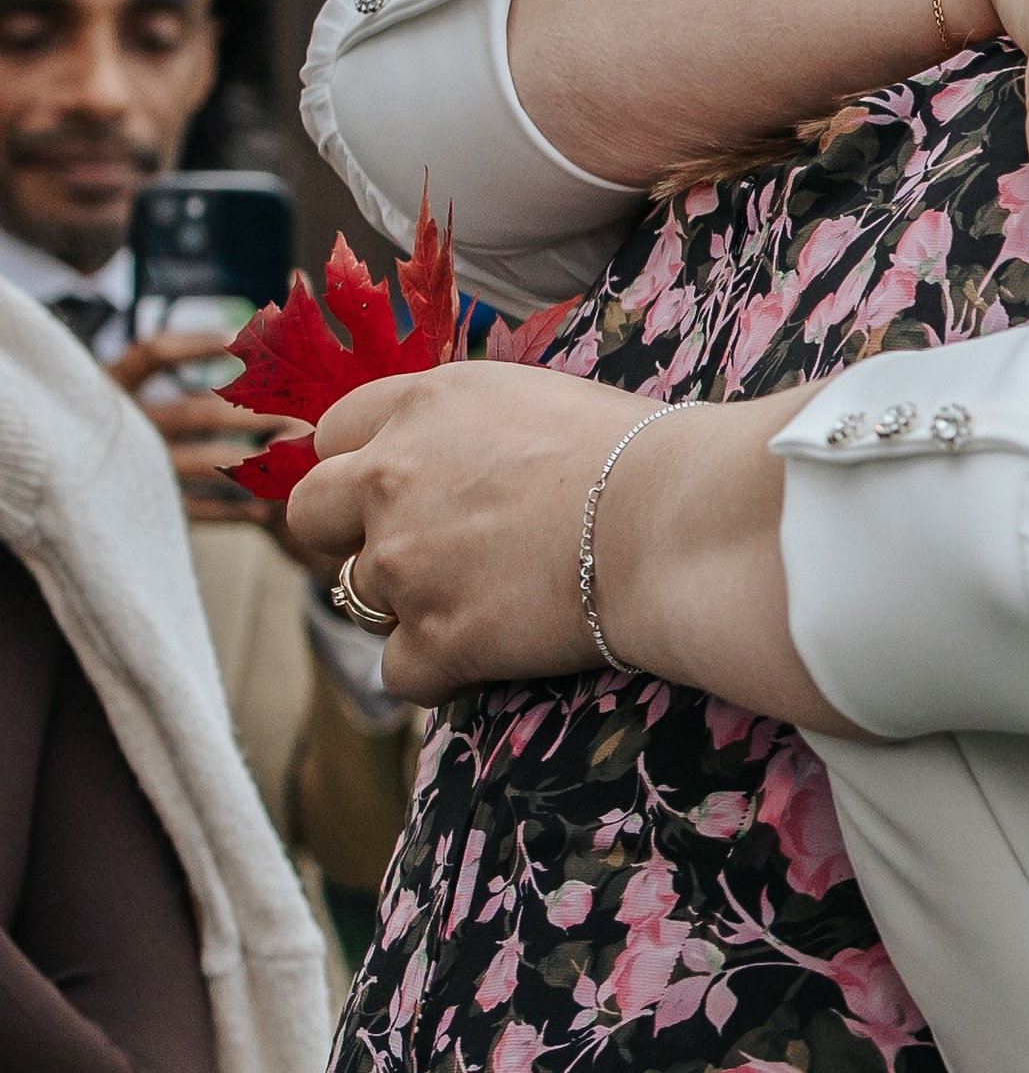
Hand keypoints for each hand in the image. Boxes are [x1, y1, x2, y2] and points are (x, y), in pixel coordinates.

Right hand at [111, 329, 298, 522]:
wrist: (70, 482)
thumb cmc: (123, 420)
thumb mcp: (127, 384)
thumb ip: (171, 361)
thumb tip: (238, 330)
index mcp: (115, 386)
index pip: (152, 353)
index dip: (194, 345)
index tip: (234, 339)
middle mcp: (127, 425)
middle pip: (197, 413)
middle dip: (253, 412)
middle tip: (300, 412)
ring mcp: (136, 466)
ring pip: (205, 461)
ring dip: (253, 460)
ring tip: (293, 457)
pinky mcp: (147, 502)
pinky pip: (197, 507)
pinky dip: (233, 510)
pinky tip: (263, 509)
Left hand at [286, 359, 830, 722]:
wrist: (673, 519)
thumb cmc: (638, 451)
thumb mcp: (534, 398)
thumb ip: (467, 426)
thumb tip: (464, 458)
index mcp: (420, 405)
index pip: (335, 433)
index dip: (363, 467)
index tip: (404, 491)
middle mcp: (390, 477)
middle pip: (311, 515)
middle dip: (348, 537)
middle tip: (414, 554)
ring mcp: (405, 562)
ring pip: (358, 599)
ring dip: (409, 606)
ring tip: (485, 604)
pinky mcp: (435, 637)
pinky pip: (399, 674)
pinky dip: (438, 674)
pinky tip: (489, 658)